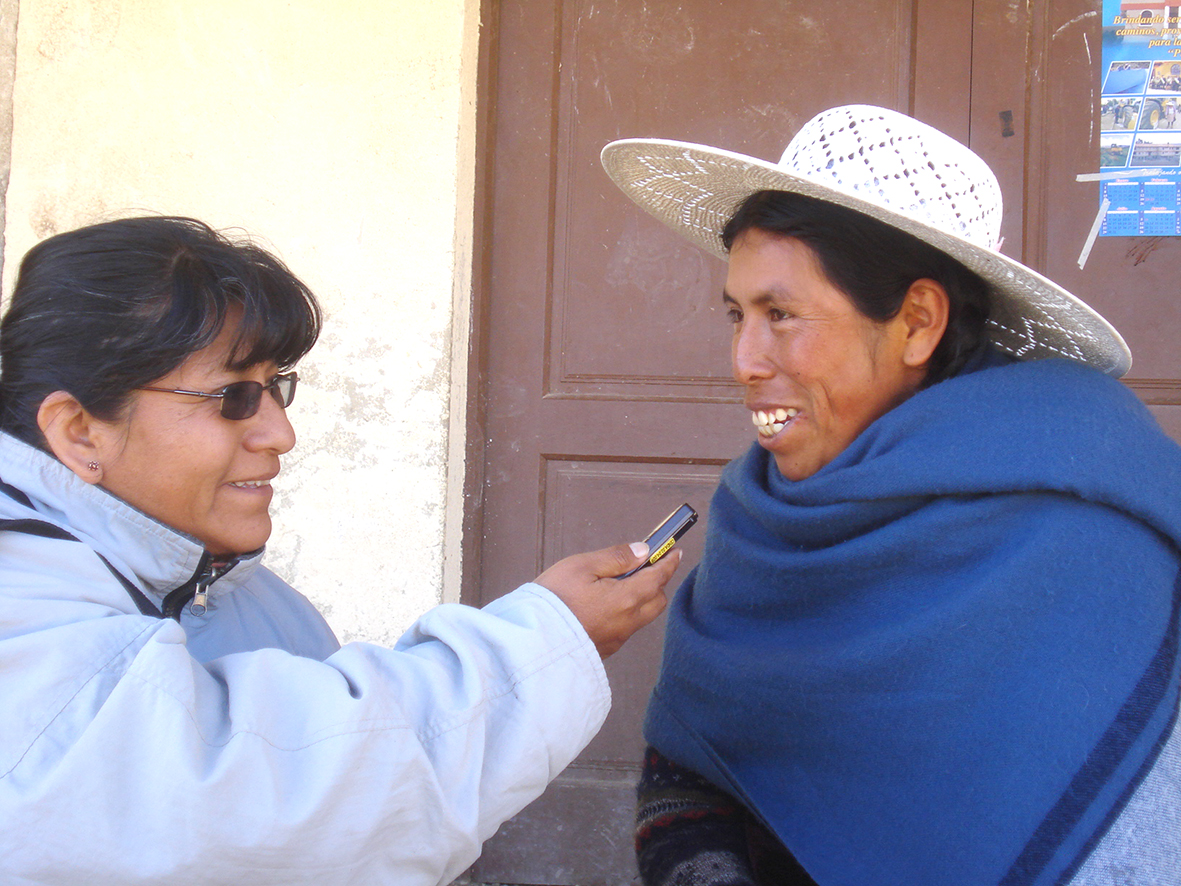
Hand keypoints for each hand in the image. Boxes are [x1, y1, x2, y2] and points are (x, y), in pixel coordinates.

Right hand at [535, 542, 680, 658]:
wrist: (532, 639)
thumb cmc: (554, 599)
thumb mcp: (582, 566)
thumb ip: (616, 558)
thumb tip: (642, 551)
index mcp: (626, 598)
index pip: (658, 577)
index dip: (669, 562)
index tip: (675, 552)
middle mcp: (627, 622)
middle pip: (657, 600)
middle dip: (657, 582)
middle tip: (645, 567)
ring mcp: (617, 638)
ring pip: (642, 616)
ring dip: (642, 599)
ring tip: (622, 585)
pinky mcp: (605, 649)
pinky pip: (626, 629)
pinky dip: (626, 614)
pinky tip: (606, 606)